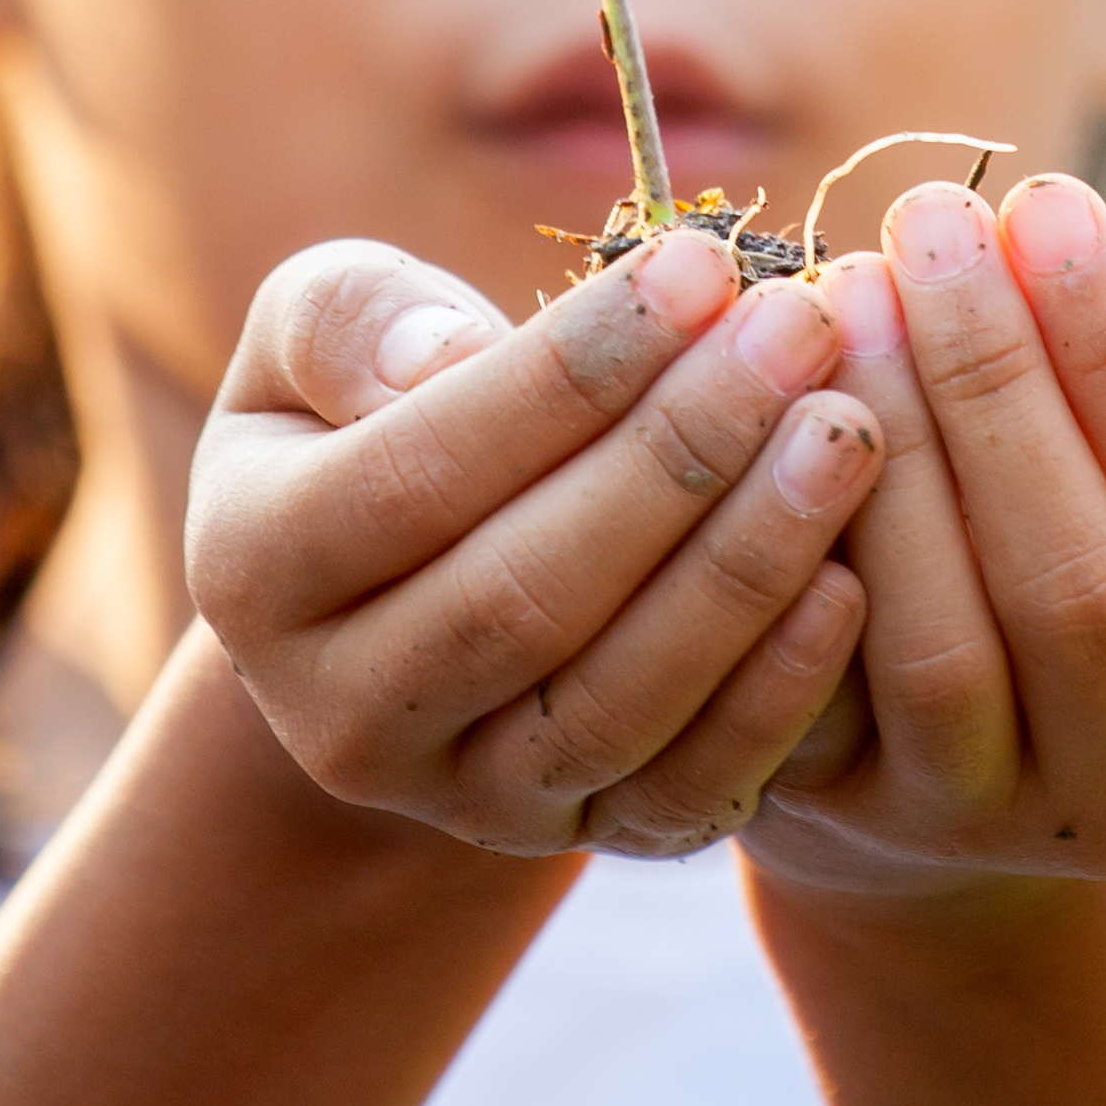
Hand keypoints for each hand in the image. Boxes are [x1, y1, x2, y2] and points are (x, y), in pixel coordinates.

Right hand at [183, 228, 889, 859]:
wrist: (406, 596)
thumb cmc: (370, 412)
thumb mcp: (317, 341)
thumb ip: (351, 319)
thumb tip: (444, 355)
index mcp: (251, 570)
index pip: (420, 470)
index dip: (570, 371)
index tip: (701, 264)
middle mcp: (341, 714)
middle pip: (526, 594)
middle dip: (681, 452)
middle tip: (802, 330)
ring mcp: (463, 800)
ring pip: (616, 701)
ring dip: (747, 565)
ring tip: (847, 430)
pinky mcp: (581, 840)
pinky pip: (689, 787)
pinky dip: (778, 693)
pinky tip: (853, 578)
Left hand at [741, 171, 1105, 909]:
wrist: (985, 736)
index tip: (1046, 203)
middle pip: (1074, 584)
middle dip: (994, 381)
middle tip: (926, 222)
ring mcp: (993, 823)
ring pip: (940, 641)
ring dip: (891, 448)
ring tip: (845, 291)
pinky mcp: (858, 819)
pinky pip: (815, 683)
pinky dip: (800, 538)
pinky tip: (773, 404)